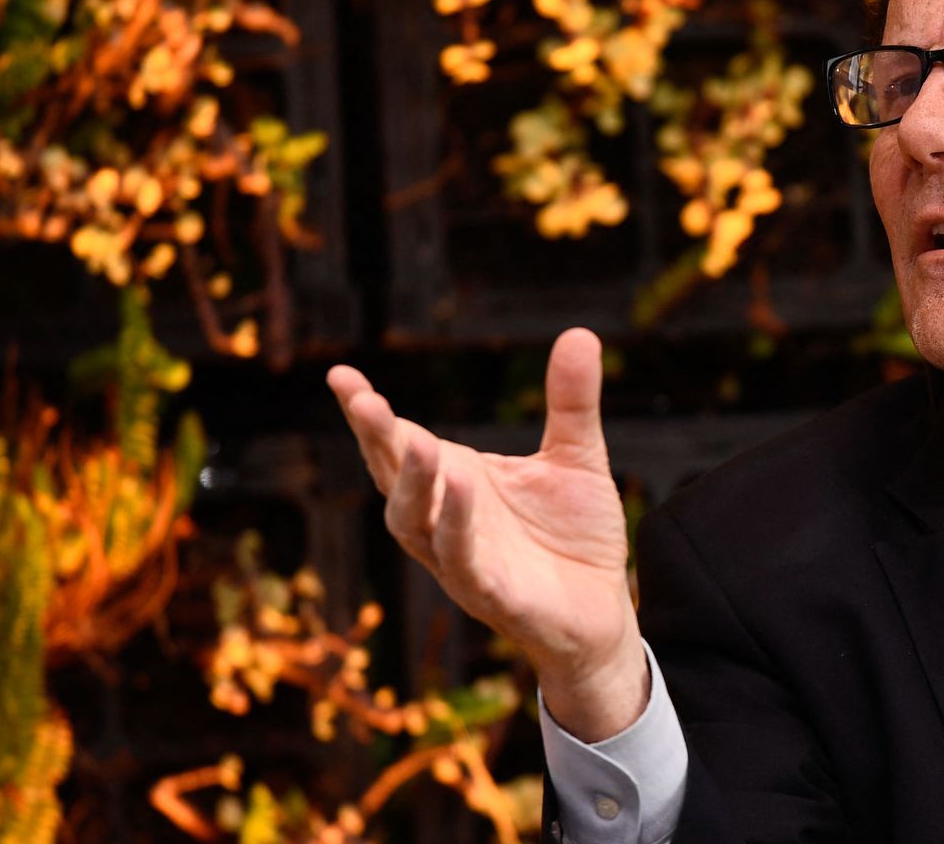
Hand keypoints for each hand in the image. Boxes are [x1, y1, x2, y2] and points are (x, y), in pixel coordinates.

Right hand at [327, 327, 647, 740]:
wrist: (603, 611)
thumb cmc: (575, 537)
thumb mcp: (577, 457)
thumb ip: (571, 402)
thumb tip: (579, 333)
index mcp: (456, 482)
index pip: (400, 443)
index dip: (369, 414)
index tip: (340, 375)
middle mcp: (445, 521)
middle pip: (395, 479)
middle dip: (376, 441)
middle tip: (365, 401)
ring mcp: (462, 562)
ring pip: (417, 525)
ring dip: (413, 484)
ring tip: (417, 441)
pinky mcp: (493, 597)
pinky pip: (464, 564)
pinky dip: (457, 530)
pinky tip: (462, 489)